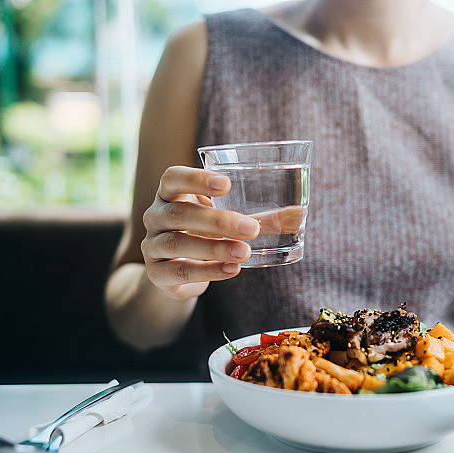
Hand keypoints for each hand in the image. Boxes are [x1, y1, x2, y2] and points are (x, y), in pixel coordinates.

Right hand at [140, 165, 259, 299]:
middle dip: (217, 221)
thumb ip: (262, 219)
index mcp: (171, 194)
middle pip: (180, 213)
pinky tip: (231, 270)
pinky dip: (206, 271)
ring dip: (214, 248)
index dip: (196, 178)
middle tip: (251, 228)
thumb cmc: (207, 236)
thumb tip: (300, 215)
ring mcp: (152, 245)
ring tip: (244, 252)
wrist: (177, 273)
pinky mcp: (156, 273)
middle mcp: (156, 216)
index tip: (227, 184)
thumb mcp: (231, 224)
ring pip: (177, 243)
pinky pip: (178, 271)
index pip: (172, 178)